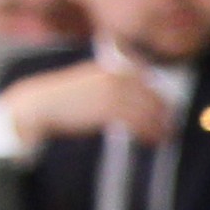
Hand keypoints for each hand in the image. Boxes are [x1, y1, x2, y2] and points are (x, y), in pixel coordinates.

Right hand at [0, 59, 173, 149]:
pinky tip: (150, 140)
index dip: (159, 97)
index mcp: (111, 69)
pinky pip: (136, 121)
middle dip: (163, 113)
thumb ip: (114, 87)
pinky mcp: (107, 109)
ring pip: (147, 110)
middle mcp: (114, 77)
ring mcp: (112, 92)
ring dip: (158, 126)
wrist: (41, 104)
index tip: (166, 110)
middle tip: (169, 127)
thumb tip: (140, 100)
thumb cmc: (66, 99)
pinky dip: (147, 132)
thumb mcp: (91, 84)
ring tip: (163, 137)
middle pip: (151, 96)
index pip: (146, 81)